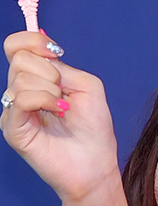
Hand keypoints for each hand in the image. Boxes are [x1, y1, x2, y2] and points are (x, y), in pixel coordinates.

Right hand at [1, 30, 118, 204]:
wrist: (95, 164)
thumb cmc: (93, 128)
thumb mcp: (86, 85)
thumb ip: (61, 65)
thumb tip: (42, 43)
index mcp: (35, 79)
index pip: (16, 45)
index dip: (33, 41)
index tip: (56, 53)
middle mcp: (20, 92)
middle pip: (18, 57)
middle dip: (49, 69)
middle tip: (64, 90)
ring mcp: (13, 111)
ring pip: (20, 77)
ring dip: (51, 88)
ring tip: (63, 108)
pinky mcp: (13, 129)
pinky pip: (20, 99)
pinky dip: (44, 99)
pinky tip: (59, 111)